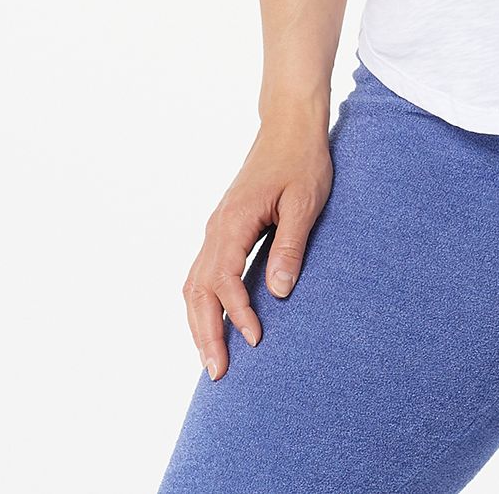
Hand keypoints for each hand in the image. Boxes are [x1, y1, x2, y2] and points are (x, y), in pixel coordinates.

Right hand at [181, 115, 333, 380]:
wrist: (289, 125)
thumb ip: (290, 246)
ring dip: (199, 323)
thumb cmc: (302, 160)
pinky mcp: (223, 228)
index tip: (255, 340)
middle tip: (217, 374)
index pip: (224, 279)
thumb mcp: (305, 202)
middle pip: (197, 289)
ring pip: (193, 284)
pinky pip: (201, 272)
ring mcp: (216, 227)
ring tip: (210, 360)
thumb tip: (278, 293)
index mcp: (234, 221)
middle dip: (204, 333)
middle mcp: (217, 227)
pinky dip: (201, 303)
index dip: (237, 313)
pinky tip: (212, 322)